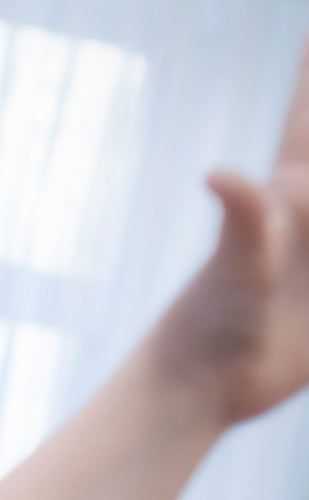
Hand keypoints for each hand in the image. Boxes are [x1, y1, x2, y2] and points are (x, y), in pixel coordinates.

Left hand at [155, 39, 308, 424]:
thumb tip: (220, 173)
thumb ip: (243, 217)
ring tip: (301, 150)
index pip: (307, 113)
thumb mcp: (236, 268)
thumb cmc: (208, 323)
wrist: (200, 385)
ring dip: (308, 151)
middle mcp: (308, 211)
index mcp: (289, 193)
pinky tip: (304, 203)